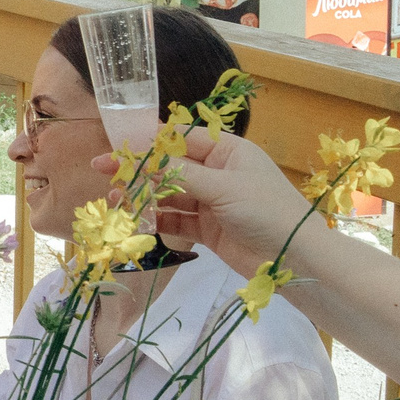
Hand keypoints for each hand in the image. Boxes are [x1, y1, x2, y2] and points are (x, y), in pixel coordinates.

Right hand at [121, 127, 320, 278]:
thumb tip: (143, 161)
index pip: (180, 139)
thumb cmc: (267, 211)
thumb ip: (180, 175)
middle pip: (170, 167)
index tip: (116, 144)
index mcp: (227, 152)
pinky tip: (135, 221)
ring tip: (117, 201)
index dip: (148, 141)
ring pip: (169, 194)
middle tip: (102, 172)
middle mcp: (217, 173)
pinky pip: (176, 220)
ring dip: (143, 197)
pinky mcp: (208, 229)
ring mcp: (212, 202)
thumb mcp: (224, 187)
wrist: (296, 260)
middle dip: (139, 170)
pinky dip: (156, 221)